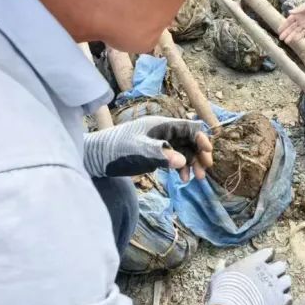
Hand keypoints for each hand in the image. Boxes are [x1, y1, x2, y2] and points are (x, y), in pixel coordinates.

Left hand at [83, 116, 212, 180]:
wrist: (97, 158)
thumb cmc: (117, 151)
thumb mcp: (139, 152)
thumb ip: (161, 155)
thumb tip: (183, 161)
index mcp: (161, 125)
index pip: (189, 128)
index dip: (200, 139)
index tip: (208, 153)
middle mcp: (163, 132)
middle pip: (189, 140)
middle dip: (199, 154)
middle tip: (205, 170)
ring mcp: (159, 143)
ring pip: (184, 150)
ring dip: (191, 163)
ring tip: (194, 179)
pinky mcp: (155, 154)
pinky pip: (175, 158)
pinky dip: (181, 167)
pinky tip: (182, 179)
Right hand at [202, 248, 291, 304]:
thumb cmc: (223, 292)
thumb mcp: (219, 277)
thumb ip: (223, 268)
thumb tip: (221, 262)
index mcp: (255, 262)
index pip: (268, 253)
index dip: (267, 257)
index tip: (265, 260)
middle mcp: (269, 271)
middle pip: (281, 265)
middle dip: (277, 270)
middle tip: (271, 277)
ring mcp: (276, 287)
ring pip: (287, 281)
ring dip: (282, 285)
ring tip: (276, 291)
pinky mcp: (281, 303)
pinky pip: (288, 298)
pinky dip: (284, 300)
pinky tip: (277, 304)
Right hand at [279, 0, 304, 43]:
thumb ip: (298, 10)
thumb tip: (289, 12)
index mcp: (297, 14)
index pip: (288, 21)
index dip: (283, 26)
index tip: (279, 30)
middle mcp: (299, 20)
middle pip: (291, 28)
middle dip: (286, 33)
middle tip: (281, 38)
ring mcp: (304, 25)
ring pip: (296, 32)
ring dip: (291, 36)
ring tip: (286, 42)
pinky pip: (303, 33)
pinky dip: (299, 36)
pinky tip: (295, 40)